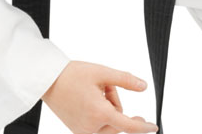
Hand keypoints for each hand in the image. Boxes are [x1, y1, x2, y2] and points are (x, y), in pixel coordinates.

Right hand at [42, 61, 157, 133]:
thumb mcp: (102, 72)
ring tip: (94, 93)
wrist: (48, 80)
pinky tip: (89, 100)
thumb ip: (125, 80)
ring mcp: (83, 131)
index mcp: (99, 113)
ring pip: (108, 125)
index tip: (153, 127)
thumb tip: (143, 87)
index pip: (128, 126)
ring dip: (107, 110)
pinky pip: (97, 127)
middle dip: (115, 104)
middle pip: (118, 121)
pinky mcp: (78, 131)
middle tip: (105, 87)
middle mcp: (91, 127)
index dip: (143, 127)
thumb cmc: (72, 74)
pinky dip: (99, 115)